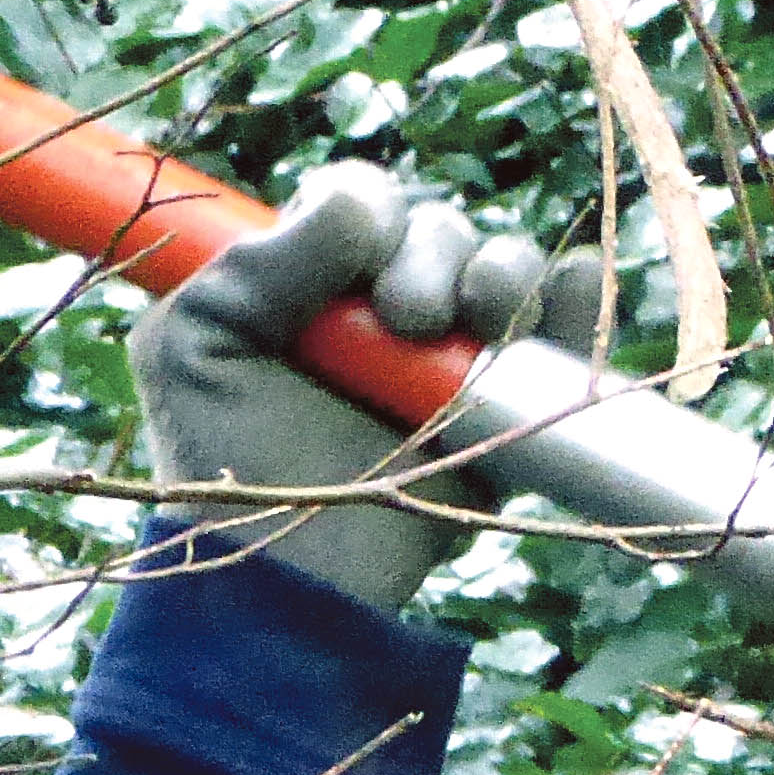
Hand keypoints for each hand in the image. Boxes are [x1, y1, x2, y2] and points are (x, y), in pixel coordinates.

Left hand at [131, 161, 606, 611]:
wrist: (294, 574)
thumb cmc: (224, 459)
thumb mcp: (197, 346)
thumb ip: (255, 264)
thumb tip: (362, 202)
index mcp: (304, 276)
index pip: (360, 199)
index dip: (370, 213)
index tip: (357, 259)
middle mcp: (381, 301)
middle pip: (439, 226)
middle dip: (433, 256)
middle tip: (406, 320)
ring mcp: (452, 349)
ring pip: (507, 264)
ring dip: (502, 277)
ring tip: (476, 324)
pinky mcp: (513, 399)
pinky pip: (570, 321)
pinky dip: (576, 299)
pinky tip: (555, 308)